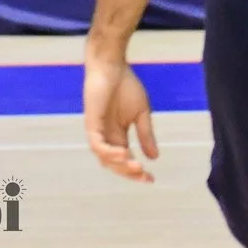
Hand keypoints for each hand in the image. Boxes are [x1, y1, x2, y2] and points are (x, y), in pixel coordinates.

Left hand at [84, 53, 157, 182]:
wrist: (112, 68)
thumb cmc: (126, 87)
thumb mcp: (142, 114)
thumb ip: (146, 135)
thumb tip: (155, 158)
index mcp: (118, 136)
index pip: (126, 160)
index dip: (136, 171)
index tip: (151, 179)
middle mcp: (106, 138)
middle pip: (114, 164)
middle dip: (128, 173)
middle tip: (144, 176)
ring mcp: (97, 133)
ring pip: (105, 158)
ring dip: (120, 164)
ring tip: (136, 166)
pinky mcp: (92, 125)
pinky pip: (98, 145)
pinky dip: (109, 152)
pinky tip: (123, 152)